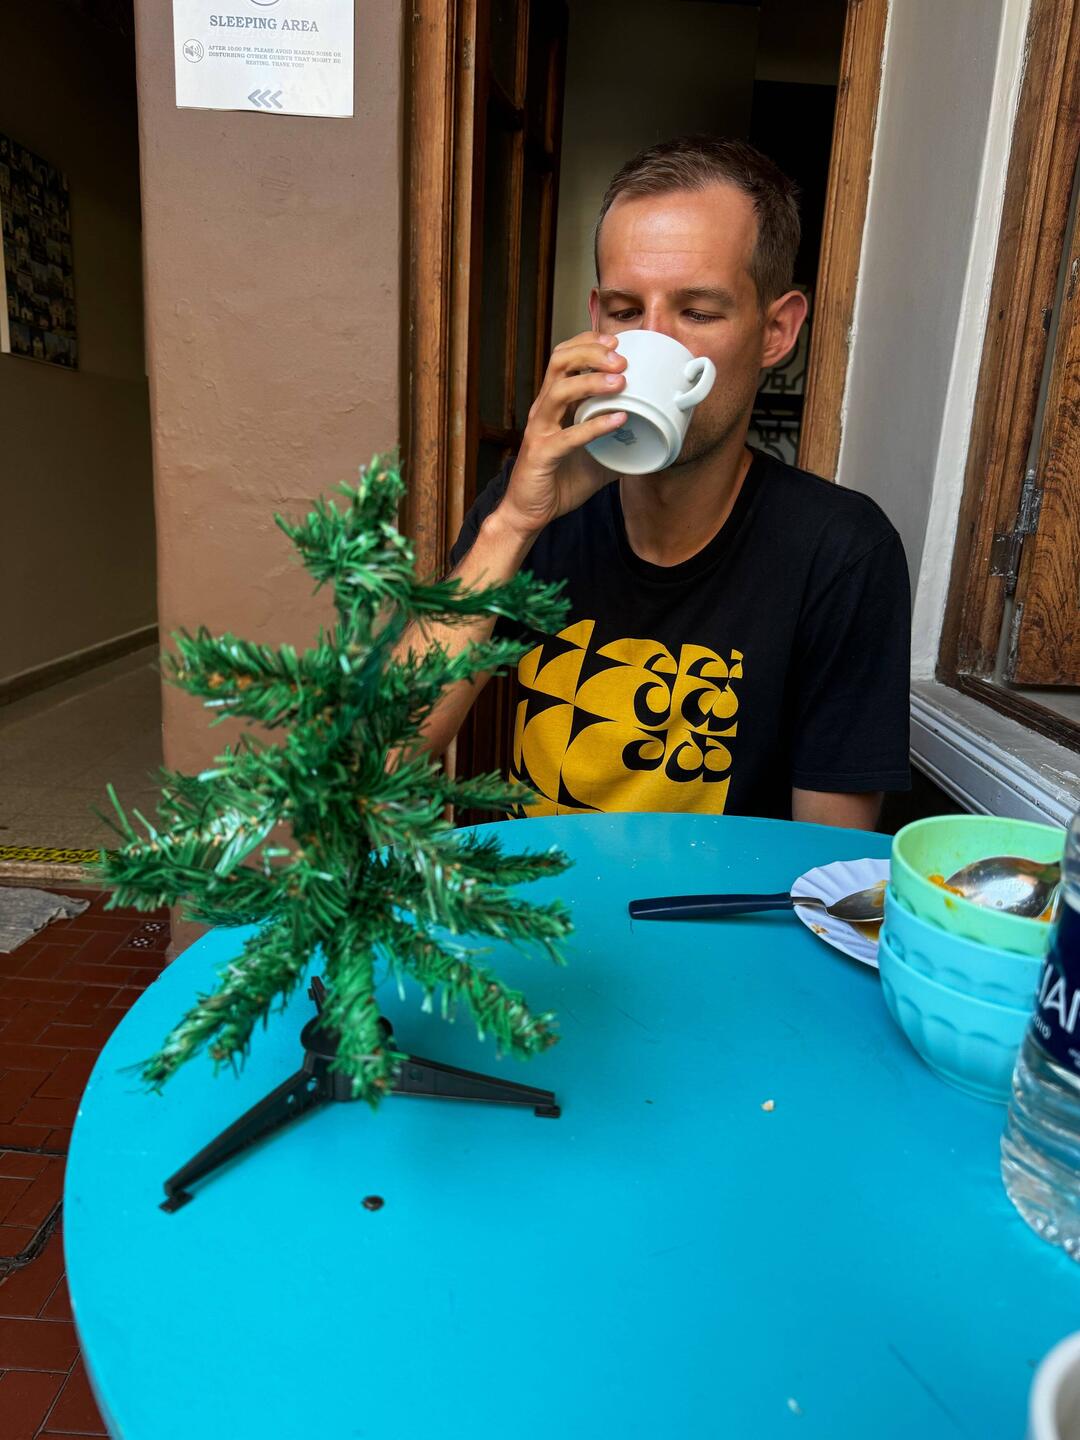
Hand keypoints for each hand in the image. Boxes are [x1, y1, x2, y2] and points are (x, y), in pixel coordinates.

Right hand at [497, 331, 627, 537]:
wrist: (530, 513)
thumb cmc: (559, 480)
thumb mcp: (597, 456)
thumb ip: (620, 443)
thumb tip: (654, 440)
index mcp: (554, 404)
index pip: (565, 356)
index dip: (589, 342)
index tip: (618, 341)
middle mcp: (544, 409)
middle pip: (560, 361)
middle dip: (592, 352)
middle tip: (622, 358)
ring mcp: (540, 430)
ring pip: (560, 390)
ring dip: (592, 381)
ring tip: (621, 380)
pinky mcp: (541, 454)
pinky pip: (568, 435)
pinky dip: (595, 425)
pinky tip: (618, 419)